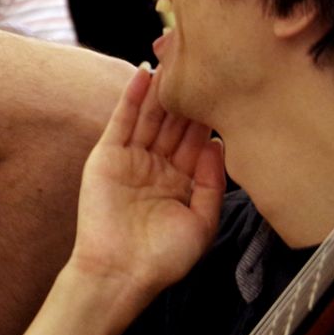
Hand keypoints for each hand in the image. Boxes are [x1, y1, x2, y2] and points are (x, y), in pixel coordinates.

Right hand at [69, 65, 225, 300]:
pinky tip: (143, 75)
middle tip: (202, 64)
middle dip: (187, 96)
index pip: (196, 140)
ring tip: (175, 61)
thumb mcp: (202, 223)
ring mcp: (130, 159)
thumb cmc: (162, 258)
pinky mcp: (106, 157)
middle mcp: (156, 166)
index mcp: (180, 182)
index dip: (209, 115)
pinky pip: (121, 121)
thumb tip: (218, 144)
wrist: (121, 274)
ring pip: (150, 117)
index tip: (227, 88)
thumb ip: (212, 183)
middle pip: (174, 123)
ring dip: (161, 90)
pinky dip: (131, 98)